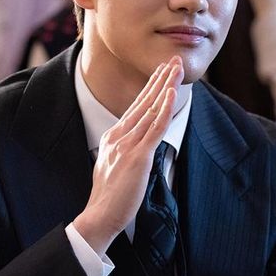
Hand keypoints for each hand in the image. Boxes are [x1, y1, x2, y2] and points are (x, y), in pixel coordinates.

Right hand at [73, 57, 183, 255]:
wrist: (99, 215)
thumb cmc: (108, 198)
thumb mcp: (112, 167)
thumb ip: (122, 153)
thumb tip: (131, 148)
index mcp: (113, 137)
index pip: (136, 107)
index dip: (151, 88)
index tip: (161, 71)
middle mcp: (119, 135)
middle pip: (144, 101)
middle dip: (160, 78)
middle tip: (173, 59)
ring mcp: (128, 144)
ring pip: (151, 109)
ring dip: (165, 86)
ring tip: (177, 68)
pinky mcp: (138, 156)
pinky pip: (154, 128)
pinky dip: (163, 108)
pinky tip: (171, 93)